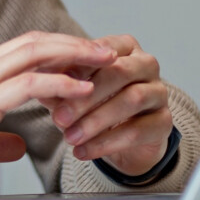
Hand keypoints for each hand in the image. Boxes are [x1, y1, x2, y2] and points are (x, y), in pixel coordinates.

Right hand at [0, 31, 114, 199]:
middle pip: (33, 41)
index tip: (83, 58)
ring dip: (74, 54)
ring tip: (105, 62)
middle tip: (106, 49)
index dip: (55, 50)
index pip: (21, 49)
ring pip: (34, 53)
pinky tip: (80, 89)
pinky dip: (59, 83)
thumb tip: (16, 146)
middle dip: (73, 43)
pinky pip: (27, 84)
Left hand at [40, 34, 175, 178]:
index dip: (76, 67)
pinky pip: (138, 131)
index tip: (51, 83)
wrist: (122, 137)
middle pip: (119, 72)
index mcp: (123, 47)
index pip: (101, 50)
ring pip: (132, 100)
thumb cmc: (96, 103)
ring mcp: (159, 92)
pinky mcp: (164, 122)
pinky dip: (107, 143)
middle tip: (59, 117)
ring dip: (96, 121)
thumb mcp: (72, 90)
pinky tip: (83, 151)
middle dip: (86, 96)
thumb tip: (35, 78)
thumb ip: (57, 80)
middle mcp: (146, 64)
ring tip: (70, 137)